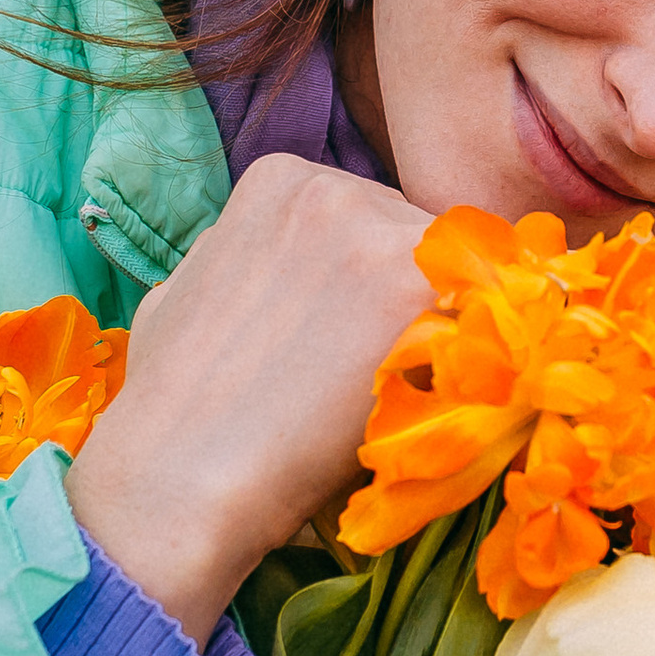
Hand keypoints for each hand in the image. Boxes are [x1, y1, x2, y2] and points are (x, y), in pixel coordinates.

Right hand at [65, 156, 437, 640]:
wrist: (182, 477)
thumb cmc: (174, 402)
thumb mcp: (192, 287)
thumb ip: (253, 255)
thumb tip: (295, 267)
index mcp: (281, 178)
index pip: (367, 214)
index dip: (367, 279)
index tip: (349, 328)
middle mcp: (335, 187)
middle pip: (414, 234)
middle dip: (405, 294)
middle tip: (372, 366)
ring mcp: (383, 232)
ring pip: (456, 273)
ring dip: (440, 325)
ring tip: (391, 390)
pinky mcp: (421, 290)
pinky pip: (480, 315)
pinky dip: (467, 356)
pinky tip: (422, 398)